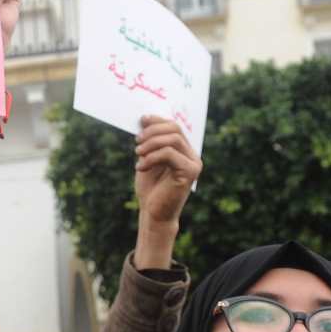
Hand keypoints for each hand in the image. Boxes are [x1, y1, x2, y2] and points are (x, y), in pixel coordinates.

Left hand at [133, 116, 199, 268]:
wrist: (153, 213)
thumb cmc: (151, 189)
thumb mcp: (148, 159)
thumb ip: (150, 141)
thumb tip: (145, 118)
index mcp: (184, 151)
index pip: (174, 126)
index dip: (158, 120)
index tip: (142, 120)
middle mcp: (192, 156)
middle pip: (175, 129)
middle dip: (153, 131)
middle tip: (136, 141)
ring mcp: (193, 164)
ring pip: (173, 139)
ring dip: (150, 144)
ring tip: (137, 154)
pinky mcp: (189, 173)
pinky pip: (170, 153)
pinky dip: (152, 157)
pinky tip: (140, 166)